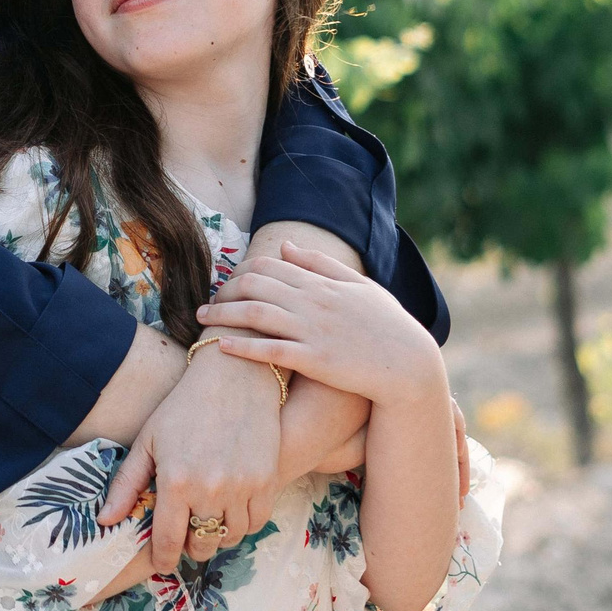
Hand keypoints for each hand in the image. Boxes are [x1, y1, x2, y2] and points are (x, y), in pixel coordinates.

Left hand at [97, 345, 282, 573]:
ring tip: (209, 521)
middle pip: (202, 544)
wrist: (235, 377)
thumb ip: (127, 484)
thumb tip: (104, 521)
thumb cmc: (184, 407)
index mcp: (176, 482)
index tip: (162, 562)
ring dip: (218, 536)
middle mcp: (210, 489)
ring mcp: (242, 486)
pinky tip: (232, 511)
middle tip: (187, 536)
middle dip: (192, 546)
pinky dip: (243, 524)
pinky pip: (256, 522)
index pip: (168, 541)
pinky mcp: (267, 480)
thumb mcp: (149, 441)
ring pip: (231, 537)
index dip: (164, 558)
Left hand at [196, 242, 449, 409]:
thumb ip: (322, 264)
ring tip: (201, 319)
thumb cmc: (388, 325)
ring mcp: (314, 331)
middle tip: (206, 302)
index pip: (269, 266)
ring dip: (223, 315)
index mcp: (323, 283)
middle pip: (255, 286)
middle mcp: (314, 302)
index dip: (240, 272)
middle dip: (224, 291)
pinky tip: (221, 345)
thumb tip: (287, 246)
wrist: (410, 364)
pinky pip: (271, 351)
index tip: (226, 283)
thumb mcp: (360, 286)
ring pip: (257, 315)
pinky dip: (244, 347)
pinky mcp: (315, 361)